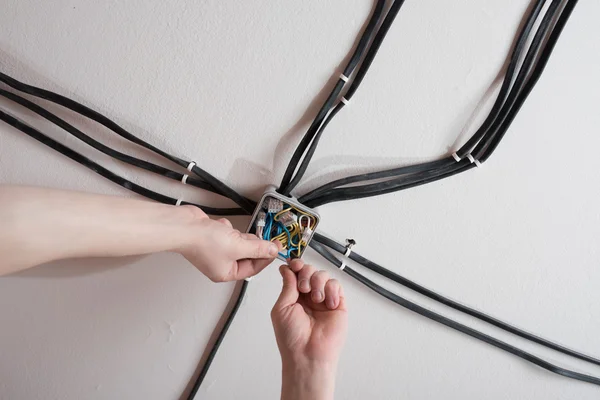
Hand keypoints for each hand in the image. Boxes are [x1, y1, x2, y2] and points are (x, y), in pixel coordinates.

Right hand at [178, 206, 280, 281]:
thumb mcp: (238, 246)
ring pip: (238, 242)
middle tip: (260, 234)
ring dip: (238, 234)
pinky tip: (220, 226)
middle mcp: (221, 264)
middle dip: (251, 243)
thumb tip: (272, 250)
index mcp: (226, 273)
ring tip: (230, 231)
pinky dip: (227, 228)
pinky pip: (228, 233)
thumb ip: (258, 248)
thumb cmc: (203, 242)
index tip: (276, 246)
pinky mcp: (213, 237)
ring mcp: (216, 250)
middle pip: (247, 254)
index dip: (266, 256)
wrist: (184, 226)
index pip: (254, 267)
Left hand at [271, 259, 347, 399]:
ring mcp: (324, 299)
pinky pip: (336, 285)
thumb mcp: (282, 308)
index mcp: (294, 296)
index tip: (294, 263)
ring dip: (318, 282)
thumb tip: (286, 268)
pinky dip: (331, 290)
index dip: (296, 265)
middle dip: (306, 273)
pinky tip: (327, 303)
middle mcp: (309, 296)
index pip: (296, 273)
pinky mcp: (338, 304)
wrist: (308, 354)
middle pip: (310, 270)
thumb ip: (287, 286)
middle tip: (304, 287)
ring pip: (323, 275)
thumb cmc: (291, 337)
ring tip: (316, 299)